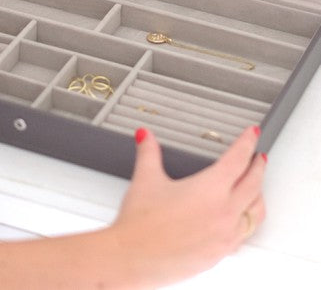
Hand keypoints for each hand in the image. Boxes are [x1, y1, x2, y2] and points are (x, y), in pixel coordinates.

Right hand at [112, 126, 265, 287]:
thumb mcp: (146, 179)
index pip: (238, 159)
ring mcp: (225, 235)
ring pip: (255, 211)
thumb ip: (149, 152)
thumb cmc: (141, 224)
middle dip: (257, 166)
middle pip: (253, 183)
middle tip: (258, 156)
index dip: (247, 142)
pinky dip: (248, 220)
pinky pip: (245, 234)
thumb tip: (146, 136)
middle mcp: (224, 212)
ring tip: (256, 185)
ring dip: (258, 194)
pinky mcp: (220, 253)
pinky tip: (242, 219)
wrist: (133, 258)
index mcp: (210, 189)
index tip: (252, 133)